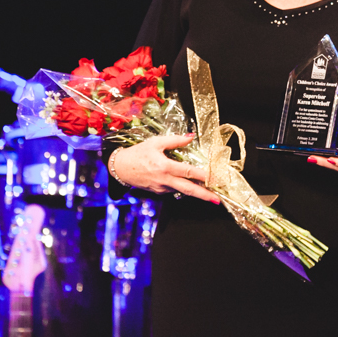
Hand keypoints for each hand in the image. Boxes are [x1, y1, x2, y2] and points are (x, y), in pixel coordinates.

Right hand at [108, 134, 222, 203]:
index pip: (189, 172)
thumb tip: (191, 137)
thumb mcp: (156, 142)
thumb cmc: (137, 153)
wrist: (119, 168)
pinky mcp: (158, 192)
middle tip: (217, 200)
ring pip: (181, 190)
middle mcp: (164, 180)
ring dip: (195, 190)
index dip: (204, 176)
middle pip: (188, 189)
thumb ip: (175, 140)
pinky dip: (181, 186)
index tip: (215, 179)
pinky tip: (185, 182)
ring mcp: (161, 188)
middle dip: (204, 195)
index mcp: (165, 166)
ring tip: (208, 191)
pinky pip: (173, 189)